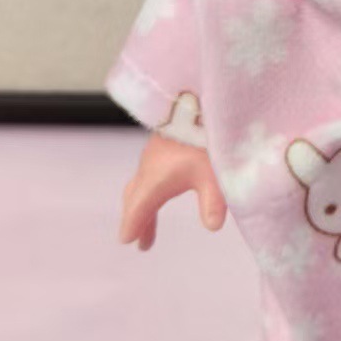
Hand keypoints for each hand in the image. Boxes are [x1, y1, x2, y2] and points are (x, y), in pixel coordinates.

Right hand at [119, 132, 226, 250]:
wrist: (197, 99)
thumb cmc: (203, 138)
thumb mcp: (212, 175)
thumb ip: (213, 203)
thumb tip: (212, 227)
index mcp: (154, 180)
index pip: (138, 210)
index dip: (133, 226)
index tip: (127, 241)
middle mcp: (148, 167)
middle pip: (136, 198)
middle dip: (138, 219)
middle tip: (140, 241)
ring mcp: (154, 152)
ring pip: (141, 184)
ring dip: (143, 204)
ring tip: (151, 224)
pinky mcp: (163, 140)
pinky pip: (149, 171)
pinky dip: (150, 187)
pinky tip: (165, 187)